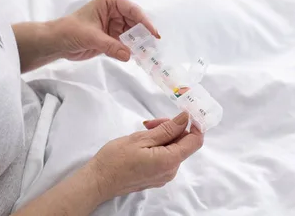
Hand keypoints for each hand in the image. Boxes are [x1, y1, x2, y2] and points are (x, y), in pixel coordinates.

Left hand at [51, 0, 159, 61]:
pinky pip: (126, 43)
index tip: (154, 34)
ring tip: (148, 55)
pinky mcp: (112, 38)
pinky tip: (139, 57)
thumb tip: (128, 55)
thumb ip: (111, 46)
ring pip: (133, 34)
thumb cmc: (70, 31)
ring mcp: (114, 25)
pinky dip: (132, 50)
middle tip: (153, 48)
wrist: (56, 43)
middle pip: (135, 22)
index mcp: (110, 2)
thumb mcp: (91, 37)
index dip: (145, 22)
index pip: (132, 10)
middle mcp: (115, 11)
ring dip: (139, 44)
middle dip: (143, 35)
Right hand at [87, 112, 203, 200]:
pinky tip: (143, 142)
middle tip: (151, 123)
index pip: (195, 141)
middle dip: (171, 128)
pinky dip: (158, 145)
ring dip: (163, 135)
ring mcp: (164, 176)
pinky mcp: (156, 177)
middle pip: (183, 143)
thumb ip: (167, 130)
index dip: (193, 124)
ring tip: (144, 131)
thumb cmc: (116, 159)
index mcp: (170, 161)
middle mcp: (171, 171)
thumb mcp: (141, 138)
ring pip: (173, 148)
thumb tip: (186, 118)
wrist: (99, 181)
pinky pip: (165, 156)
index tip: (183, 113)